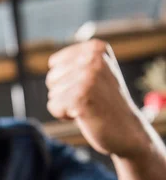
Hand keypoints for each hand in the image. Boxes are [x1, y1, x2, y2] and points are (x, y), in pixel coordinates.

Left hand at [46, 40, 145, 156]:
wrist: (127, 130)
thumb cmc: (106, 103)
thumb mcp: (96, 73)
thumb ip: (77, 62)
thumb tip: (52, 61)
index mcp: (96, 48)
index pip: (55, 64)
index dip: (66, 81)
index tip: (89, 88)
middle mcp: (93, 58)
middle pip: (51, 78)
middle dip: (64, 93)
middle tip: (89, 99)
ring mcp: (88, 77)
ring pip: (52, 93)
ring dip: (66, 105)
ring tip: (89, 107)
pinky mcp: (81, 97)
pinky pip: (53, 106)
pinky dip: (64, 115)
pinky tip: (85, 115)